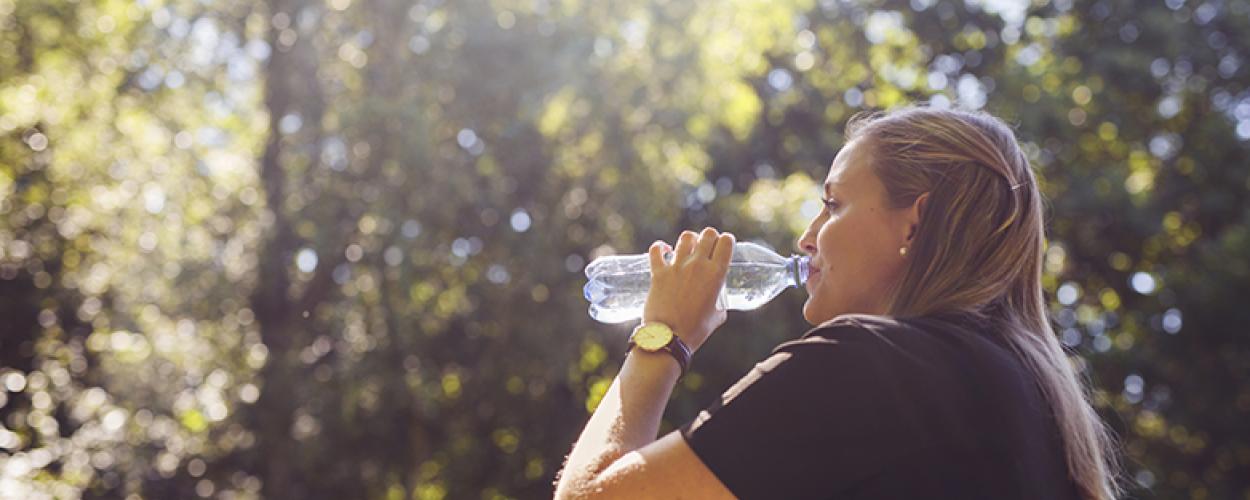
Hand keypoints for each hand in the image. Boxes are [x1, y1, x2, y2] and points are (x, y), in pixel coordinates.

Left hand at [643, 227, 734, 352]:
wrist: (668, 339)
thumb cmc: (695, 331)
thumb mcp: (717, 316)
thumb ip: (720, 303)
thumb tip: (717, 301)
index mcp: (716, 274)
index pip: (726, 242)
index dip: (727, 240)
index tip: (724, 246)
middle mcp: (698, 265)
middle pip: (707, 234)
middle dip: (709, 237)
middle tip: (707, 247)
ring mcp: (677, 267)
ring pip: (686, 237)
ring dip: (689, 240)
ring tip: (688, 249)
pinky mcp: (658, 273)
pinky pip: (656, 250)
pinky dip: (659, 247)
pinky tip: (663, 251)